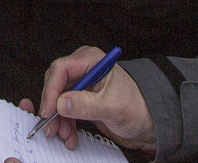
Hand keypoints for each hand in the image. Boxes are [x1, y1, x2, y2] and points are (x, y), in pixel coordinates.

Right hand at [39, 46, 156, 152]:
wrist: (148, 122)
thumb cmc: (137, 107)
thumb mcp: (112, 107)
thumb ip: (86, 105)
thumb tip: (61, 103)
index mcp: (91, 60)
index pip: (62, 69)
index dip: (51, 90)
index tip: (49, 110)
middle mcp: (84, 69)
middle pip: (56, 84)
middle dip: (53, 108)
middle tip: (52, 126)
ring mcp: (81, 84)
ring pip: (58, 99)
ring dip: (59, 119)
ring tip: (64, 135)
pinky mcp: (81, 98)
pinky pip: (65, 109)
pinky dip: (65, 123)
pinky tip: (70, 135)